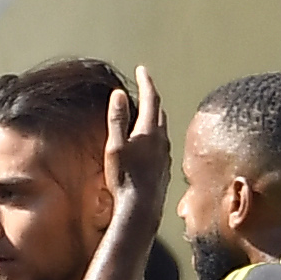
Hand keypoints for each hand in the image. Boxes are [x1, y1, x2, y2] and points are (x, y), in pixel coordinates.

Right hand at [102, 67, 168, 231]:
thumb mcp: (115, 146)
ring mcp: (165, 155)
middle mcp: (161, 140)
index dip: (145, 82)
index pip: (150, 98)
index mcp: (149, 130)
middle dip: (151, 96)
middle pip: (159, 111)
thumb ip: (117, 119)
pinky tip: (150, 141)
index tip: (142, 69)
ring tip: (146, 111)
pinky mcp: (165, 168)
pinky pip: (162, 143)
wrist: (141, 209)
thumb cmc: (125, 178)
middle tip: (145, 87)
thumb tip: (119, 94)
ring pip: (162, 127)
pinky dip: (156, 134)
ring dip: (154, 115)